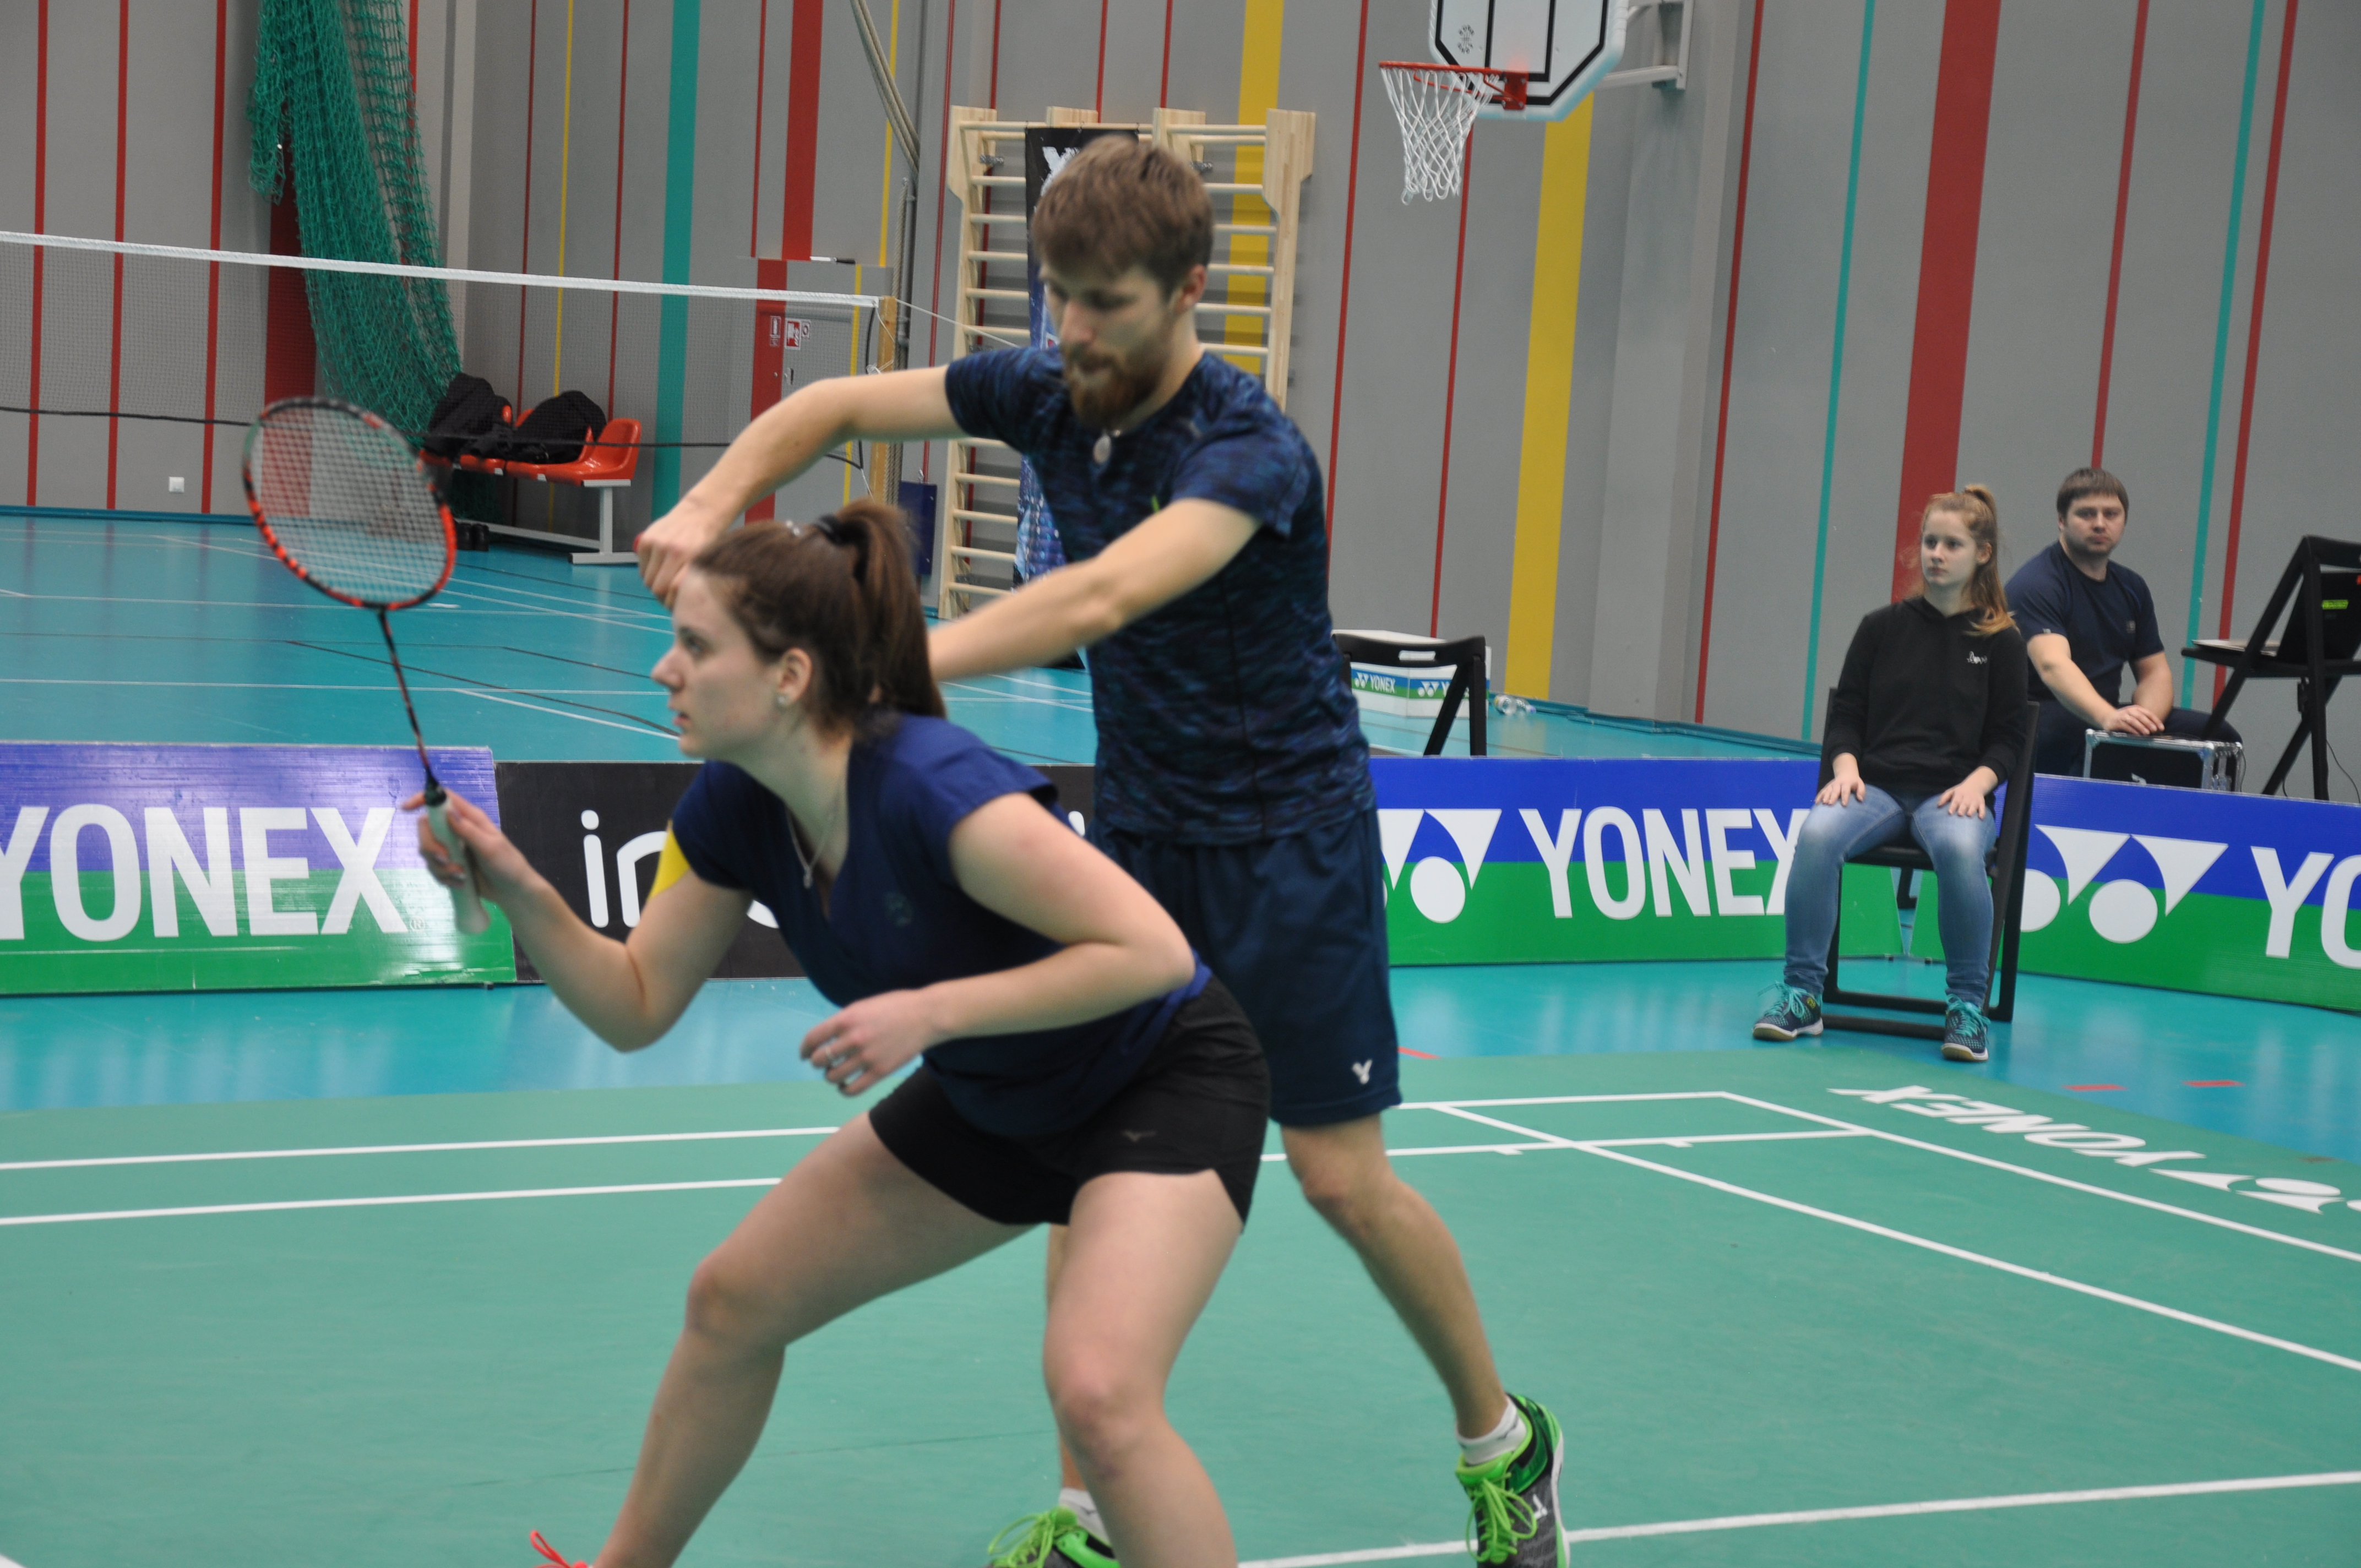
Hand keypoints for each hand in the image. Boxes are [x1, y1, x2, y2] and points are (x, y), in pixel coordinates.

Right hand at [404, 788, 537, 905]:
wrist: (511, 891)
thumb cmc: (507, 864)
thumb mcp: (490, 847)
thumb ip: (468, 830)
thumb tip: (448, 812)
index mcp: (469, 817)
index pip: (442, 799)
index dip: (422, 799)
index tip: (406, 809)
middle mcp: (457, 829)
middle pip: (426, 828)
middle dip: (431, 847)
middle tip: (446, 860)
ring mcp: (451, 847)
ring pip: (427, 851)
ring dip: (440, 867)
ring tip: (462, 876)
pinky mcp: (449, 864)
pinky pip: (433, 868)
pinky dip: (444, 878)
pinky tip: (460, 883)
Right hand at [635, 500, 730, 606]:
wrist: (699, 514)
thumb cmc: (706, 543)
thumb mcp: (706, 563)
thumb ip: (693, 582)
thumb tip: (682, 608)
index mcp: (692, 558)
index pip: (674, 591)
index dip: (673, 604)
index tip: (677, 607)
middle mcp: (673, 551)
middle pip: (658, 589)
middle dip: (662, 598)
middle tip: (669, 598)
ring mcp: (658, 544)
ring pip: (648, 580)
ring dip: (655, 585)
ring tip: (665, 581)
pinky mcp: (646, 540)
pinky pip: (642, 568)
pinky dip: (648, 573)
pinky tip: (659, 568)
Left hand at [801, 989, 943, 1095]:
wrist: (927, 1015)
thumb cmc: (896, 1006)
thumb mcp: (864, 1005)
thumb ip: (845, 1021)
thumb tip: (829, 1037)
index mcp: (846, 1019)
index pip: (812, 1038)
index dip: (803, 1049)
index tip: (803, 1055)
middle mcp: (852, 1039)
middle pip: (819, 1059)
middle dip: (817, 1062)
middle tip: (823, 1063)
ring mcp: (866, 1057)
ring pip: (833, 1076)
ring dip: (830, 1076)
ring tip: (836, 1073)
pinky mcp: (880, 1071)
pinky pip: (853, 1089)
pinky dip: (843, 1090)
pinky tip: (845, 1086)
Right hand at [1817, 772, 1866, 806]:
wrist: (1846, 773)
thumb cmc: (1854, 782)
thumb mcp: (1860, 784)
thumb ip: (1861, 791)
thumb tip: (1860, 799)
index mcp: (1846, 783)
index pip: (1845, 790)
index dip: (1845, 797)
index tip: (1844, 804)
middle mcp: (1837, 784)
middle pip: (1835, 790)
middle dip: (1832, 797)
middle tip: (1830, 804)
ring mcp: (1831, 785)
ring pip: (1827, 790)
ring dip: (1825, 797)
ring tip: (1823, 803)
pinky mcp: (1827, 787)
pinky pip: (1822, 791)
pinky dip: (1819, 796)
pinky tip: (1816, 802)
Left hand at [1937, 781, 1991, 817]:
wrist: (1976, 784)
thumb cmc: (1960, 791)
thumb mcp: (1952, 791)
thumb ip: (1944, 798)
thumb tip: (1938, 805)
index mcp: (1959, 794)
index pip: (1955, 801)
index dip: (1953, 806)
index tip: (1950, 812)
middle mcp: (1967, 798)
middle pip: (1964, 804)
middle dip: (1962, 809)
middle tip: (1960, 814)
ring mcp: (1975, 800)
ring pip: (1973, 806)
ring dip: (1971, 810)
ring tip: (1969, 815)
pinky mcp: (1981, 803)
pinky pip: (1983, 808)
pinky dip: (1982, 813)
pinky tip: (1981, 818)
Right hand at [2104, 704, 2164, 736]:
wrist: (2108, 717)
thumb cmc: (2124, 718)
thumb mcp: (2134, 716)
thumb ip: (2143, 720)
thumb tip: (2155, 728)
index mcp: (2136, 709)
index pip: (2148, 713)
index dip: (2155, 720)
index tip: (2161, 727)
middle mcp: (2129, 711)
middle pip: (2141, 716)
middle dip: (2148, 723)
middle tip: (2154, 730)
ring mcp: (2123, 716)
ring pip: (2133, 721)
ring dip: (2141, 727)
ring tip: (2147, 733)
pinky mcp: (2117, 722)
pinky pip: (2126, 726)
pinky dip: (2132, 730)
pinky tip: (2137, 734)